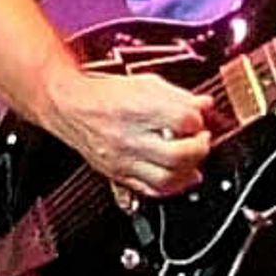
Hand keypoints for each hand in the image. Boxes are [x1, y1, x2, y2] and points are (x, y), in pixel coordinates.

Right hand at [52, 63, 213, 200]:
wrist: (70, 107)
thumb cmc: (105, 94)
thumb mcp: (145, 84)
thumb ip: (178, 96)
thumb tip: (204, 105)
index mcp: (136, 109)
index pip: (184, 120)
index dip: (199, 121)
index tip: (199, 119)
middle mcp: (128, 137)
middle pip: (178, 154)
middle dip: (199, 148)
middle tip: (201, 140)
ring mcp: (122, 160)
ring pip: (167, 179)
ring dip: (189, 170)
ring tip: (192, 159)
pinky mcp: (118, 175)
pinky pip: (151, 190)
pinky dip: (172, 187)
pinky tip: (181, 177)